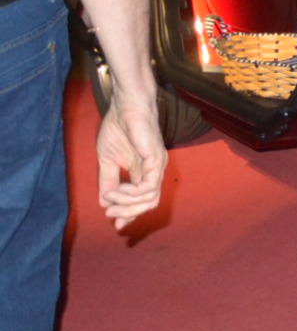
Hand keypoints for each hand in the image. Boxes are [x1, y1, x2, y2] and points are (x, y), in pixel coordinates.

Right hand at [94, 93, 166, 228]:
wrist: (125, 106)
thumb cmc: (118, 128)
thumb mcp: (108, 160)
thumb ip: (108, 181)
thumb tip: (104, 202)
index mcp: (143, 173)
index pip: (143, 200)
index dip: (130, 214)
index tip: (115, 224)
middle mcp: (154, 172)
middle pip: (149, 204)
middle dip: (128, 213)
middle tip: (109, 214)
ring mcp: (157, 166)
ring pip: (150, 198)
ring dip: (126, 204)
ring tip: (110, 199)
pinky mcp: (156, 159)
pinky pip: (149, 186)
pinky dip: (132, 193)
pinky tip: (118, 189)